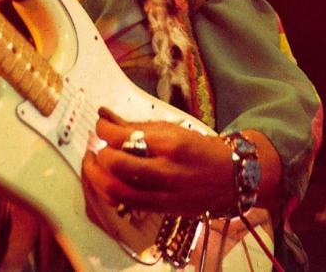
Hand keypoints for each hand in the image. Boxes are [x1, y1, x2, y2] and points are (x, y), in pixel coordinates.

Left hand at [82, 110, 241, 216]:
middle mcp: (166, 170)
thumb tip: (105, 117)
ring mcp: (163, 193)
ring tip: (94, 166)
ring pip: (116, 189)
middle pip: (116, 164)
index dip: (103, 130)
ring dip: (97, 177)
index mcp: (170, 144)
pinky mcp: (160, 209)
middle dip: (98, 155)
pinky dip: (109, 192)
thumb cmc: (200, 150)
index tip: (101, 127)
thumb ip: (137, 125)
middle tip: (97, 148)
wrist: (230, 177)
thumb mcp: (172, 129)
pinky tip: (108, 182)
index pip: (123, 136)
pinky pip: (125, 203)